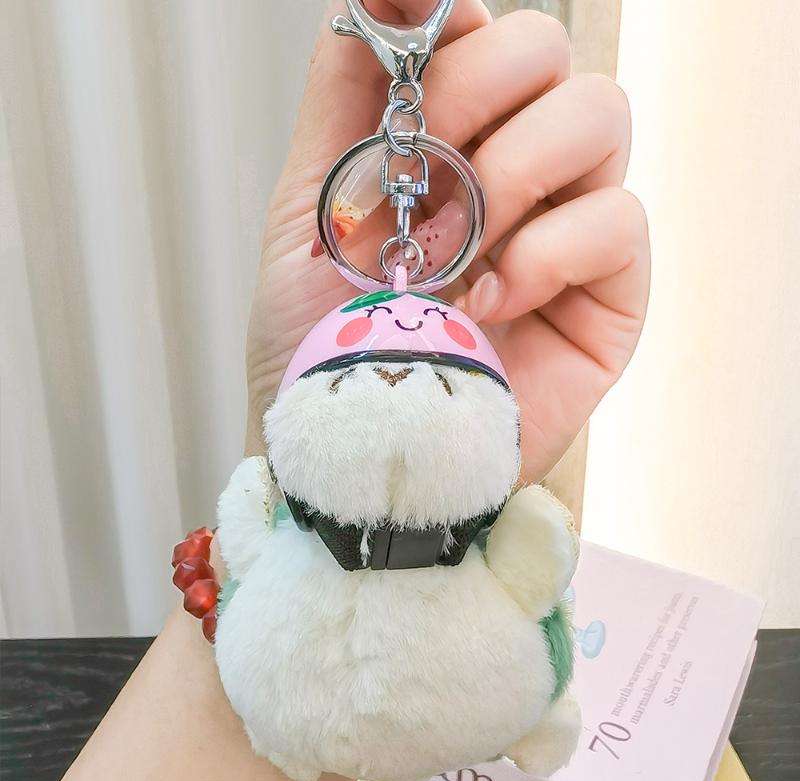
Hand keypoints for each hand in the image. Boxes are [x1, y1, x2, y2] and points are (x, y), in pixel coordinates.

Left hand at [245, 0, 649, 484]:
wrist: (351, 448)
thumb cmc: (324, 343)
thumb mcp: (309, 209)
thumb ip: (345, 98)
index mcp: (449, 139)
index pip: (482, 32)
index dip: (451, 29)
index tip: (410, 59)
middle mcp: (517, 170)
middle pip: (550, 51)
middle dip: (478, 91)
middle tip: (428, 170)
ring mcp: (568, 228)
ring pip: (601, 114)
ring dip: (517, 168)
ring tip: (460, 247)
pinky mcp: (609, 295)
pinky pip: (619, 220)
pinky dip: (547, 253)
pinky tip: (490, 304)